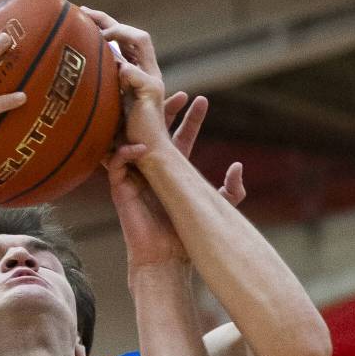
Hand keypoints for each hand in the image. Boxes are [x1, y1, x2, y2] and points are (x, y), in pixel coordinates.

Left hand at [80, 8, 171, 157]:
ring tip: (99, 36)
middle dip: (109, 20)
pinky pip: (130, 70)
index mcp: (138, 78)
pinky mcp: (151, 91)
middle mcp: (149, 75)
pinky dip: (118, 70)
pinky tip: (106, 75)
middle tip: (85, 13)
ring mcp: (152, 81)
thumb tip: (66, 87)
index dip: (107, 27)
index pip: (127, 43)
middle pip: (134, 34)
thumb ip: (96, 98)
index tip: (85, 18)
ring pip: (140, 39)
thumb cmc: (122, 145)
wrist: (145, 161)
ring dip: (119, 31)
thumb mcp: (105, 114)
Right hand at [104, 93, 245, 270]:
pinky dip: (126, 152)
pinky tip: (142, 148)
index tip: (201, 100)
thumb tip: (238, 166)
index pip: (180, 136)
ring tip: (148, 108)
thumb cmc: (187, 239)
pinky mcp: (120, 189)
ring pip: (129, 138)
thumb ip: (232, 190)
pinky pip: (116, 162)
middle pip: (154, 130)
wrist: (166, 260)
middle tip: (179, 95)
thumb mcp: (215, 208)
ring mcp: (134, 177)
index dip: (190, 118)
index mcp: (172, 171)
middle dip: (164, 109)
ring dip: (136, 121)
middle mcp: (151, 170)